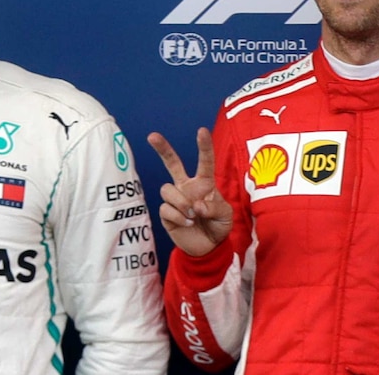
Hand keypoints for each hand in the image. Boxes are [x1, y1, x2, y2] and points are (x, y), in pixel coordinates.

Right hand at [147, 127, 232, 256]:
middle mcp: (187, 186)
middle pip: (172, 163)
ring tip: (193, 215)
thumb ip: (215, 208)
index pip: (204, 161)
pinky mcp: (166, 213)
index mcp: (204, 182)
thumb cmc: (218, 226)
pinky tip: (187, 223)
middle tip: (152, 136)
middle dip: (162, 148)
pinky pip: (166, 208)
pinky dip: (178, 217)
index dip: (204, 146)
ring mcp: (175, 199)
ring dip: (181, 203)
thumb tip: (197, 204)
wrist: (207, 247)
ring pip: (168, 189)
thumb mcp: (226, 216)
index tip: (201, 131)